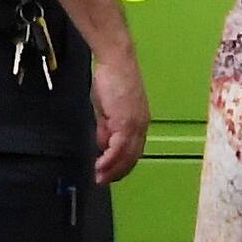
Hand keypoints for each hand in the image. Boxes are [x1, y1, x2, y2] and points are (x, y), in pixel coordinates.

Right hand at [86, 36, 150, 188]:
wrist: (116, 60)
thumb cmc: (112, 78)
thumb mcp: (107, 109)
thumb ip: (106, 128)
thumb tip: (103, 143)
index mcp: (138, 122)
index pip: (133, 151)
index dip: (121, 165)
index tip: (109, 173)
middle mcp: (140, 125)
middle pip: (132, 157)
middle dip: (117, 172)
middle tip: (103, 180)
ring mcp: (135, 124)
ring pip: (126, 155)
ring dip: (112, 169)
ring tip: (100, 177)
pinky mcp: (126, 121)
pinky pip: (119, 147)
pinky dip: (109, 159)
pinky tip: (100, 164)